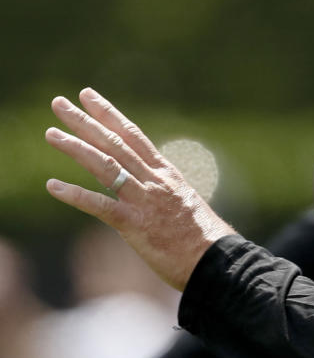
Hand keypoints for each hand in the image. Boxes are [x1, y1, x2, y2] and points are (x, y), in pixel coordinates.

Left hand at [44, 88, 235, 290]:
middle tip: (60, 103)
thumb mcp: (186, 207)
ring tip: (51, 133)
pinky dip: (76, 195)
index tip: (88, 96)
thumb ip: (165, 196)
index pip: (133, 137)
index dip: (109, 114)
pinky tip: (53, 186)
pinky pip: (100, 206)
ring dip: (76, 148)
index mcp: (167, 175)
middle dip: (85, 122)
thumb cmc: (205, 241)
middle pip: (115, 144)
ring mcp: (145, 201)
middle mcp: (154, 182)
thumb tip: (152, 195)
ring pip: (105, 167)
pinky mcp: (136, 225)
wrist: (218, 261)